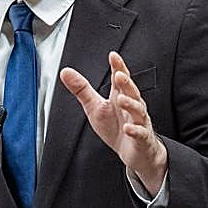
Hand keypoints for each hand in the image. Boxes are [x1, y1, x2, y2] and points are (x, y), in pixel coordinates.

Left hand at [60, 51, 166, 195]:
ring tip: (122, 99)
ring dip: (131, 104)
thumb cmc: (116, 127)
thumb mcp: (95, 106)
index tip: (113, 56)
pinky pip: (140, 133)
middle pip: (131, 92)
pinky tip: (128, 128)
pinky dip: (135, 130)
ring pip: (138, 111)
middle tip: (119, 75)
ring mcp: (139, 122)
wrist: (133, 152)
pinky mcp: (142, 138)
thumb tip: (65, 72)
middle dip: (126, 83)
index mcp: (120, 97)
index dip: (118, 67)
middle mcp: (132, 106)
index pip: (120, 80)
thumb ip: (82, 89)